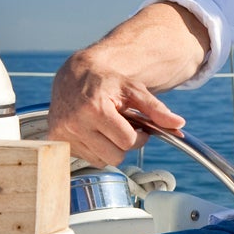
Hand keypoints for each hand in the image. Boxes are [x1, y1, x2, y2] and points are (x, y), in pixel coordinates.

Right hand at [47, 47, 185, 167]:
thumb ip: (156, 108)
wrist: (75, 73)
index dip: (138, 137)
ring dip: (108, 148)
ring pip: (100, 160)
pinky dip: (93, 149)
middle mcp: (75, 123)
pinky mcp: (55, 138)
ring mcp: (63, 133)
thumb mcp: (134, 90)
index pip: (127, 142)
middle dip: (123, 144)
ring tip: (105, 127)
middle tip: (122, 128)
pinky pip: (85, 158)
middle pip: (115, 156)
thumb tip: (178, 124)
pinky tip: (92, 131)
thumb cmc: (108, 81)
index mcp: (95, 109)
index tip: (137, 127)